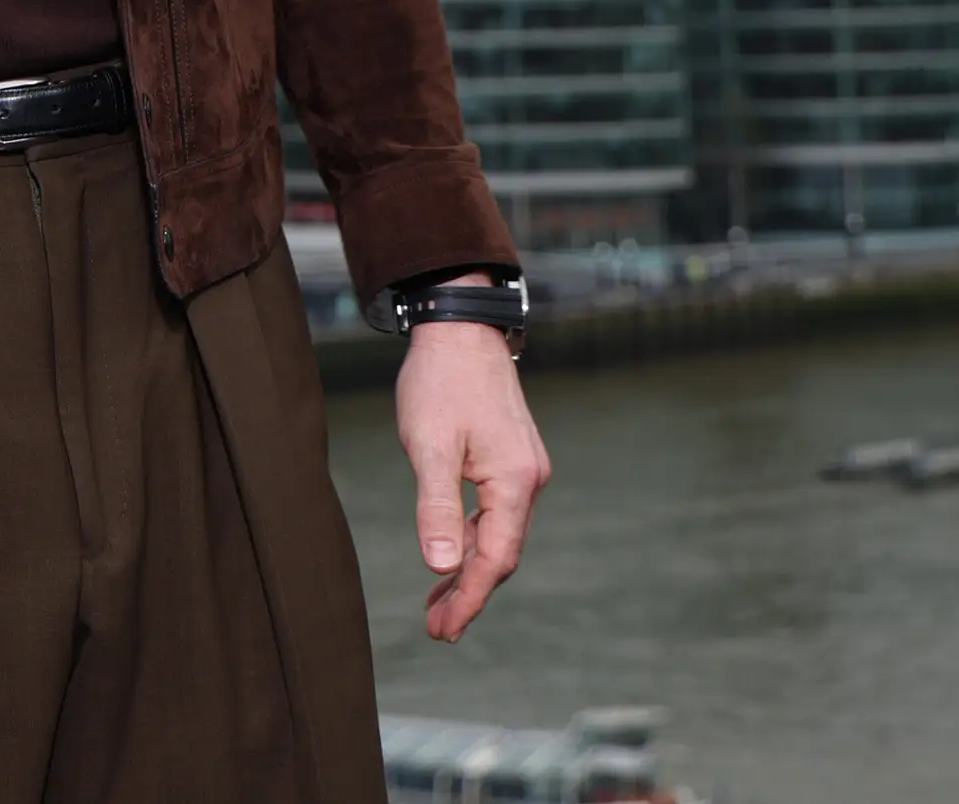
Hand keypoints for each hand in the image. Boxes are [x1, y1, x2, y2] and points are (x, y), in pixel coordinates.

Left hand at [392, 298, 549, 642]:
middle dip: (469, 593)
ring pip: (499, 535)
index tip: (444, 630)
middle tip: (438, 629)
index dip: (469, 598)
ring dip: (469, 569)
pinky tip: (450, 554)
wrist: (460, 328)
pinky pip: (496, 514)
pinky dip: (472, 539)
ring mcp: (524, 469)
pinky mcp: (511, 460)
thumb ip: (435, 506)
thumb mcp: (428, 445)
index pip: (495, 559)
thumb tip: (439, 566)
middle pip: (502, 554)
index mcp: (514, 481)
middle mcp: (530, 480)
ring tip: (437, 604)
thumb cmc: (440, 382)